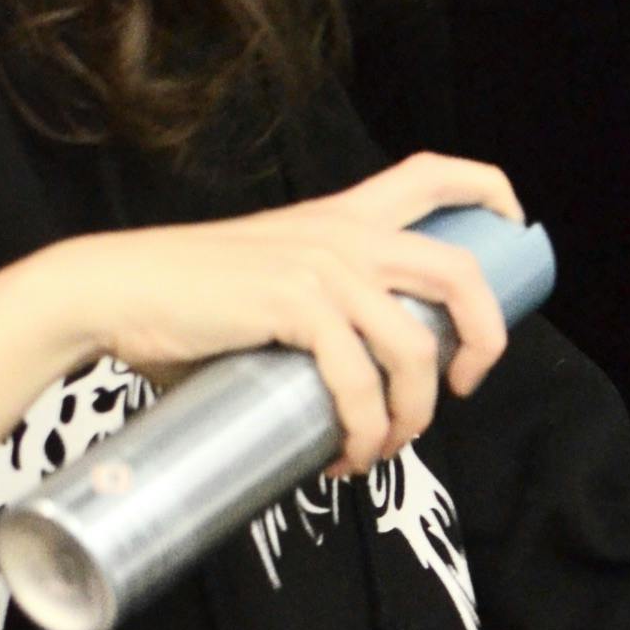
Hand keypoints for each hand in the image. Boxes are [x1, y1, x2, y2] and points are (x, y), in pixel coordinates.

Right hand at [49, 152, 524, 476]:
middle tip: (465, 387)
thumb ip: (317, 309)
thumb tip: (350, 383)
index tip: (515, 228)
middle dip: (486, 339)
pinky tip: (344, 455)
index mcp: (340, 217)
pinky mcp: (296, 306)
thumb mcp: (269, 280)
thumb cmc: (184, 300)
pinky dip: (363, 429)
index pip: (432, 174)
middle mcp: (343, 233)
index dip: (489, 192)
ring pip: (415, 347)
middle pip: (460, 272)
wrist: (114, 291)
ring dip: (412, 415)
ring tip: (380, 449)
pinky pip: (360, 379)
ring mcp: (323, 268)